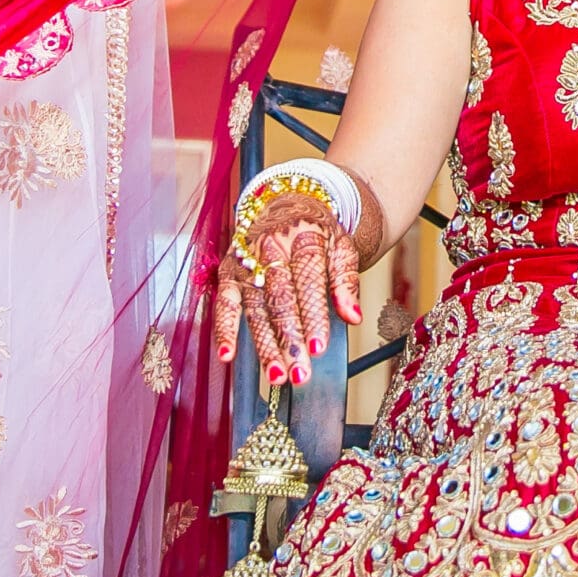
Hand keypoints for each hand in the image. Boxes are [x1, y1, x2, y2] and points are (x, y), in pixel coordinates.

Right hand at [211, 190, 365, 386]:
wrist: (287, 201)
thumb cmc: (317, 230)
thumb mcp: (342, 245)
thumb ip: (346, 280)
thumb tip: (354, 317)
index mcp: (303, 238)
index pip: (308, 282)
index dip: (313, 317)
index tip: (319, 348)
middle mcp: (271, 249)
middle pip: (281, 300)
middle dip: (290, 339)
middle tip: (300, 373)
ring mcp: (248, 261)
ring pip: (256, 308)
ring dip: (264, 344)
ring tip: (277, 375)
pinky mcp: (229, 272)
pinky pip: (224, 302)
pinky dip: (224, 328)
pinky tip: (227, 354)